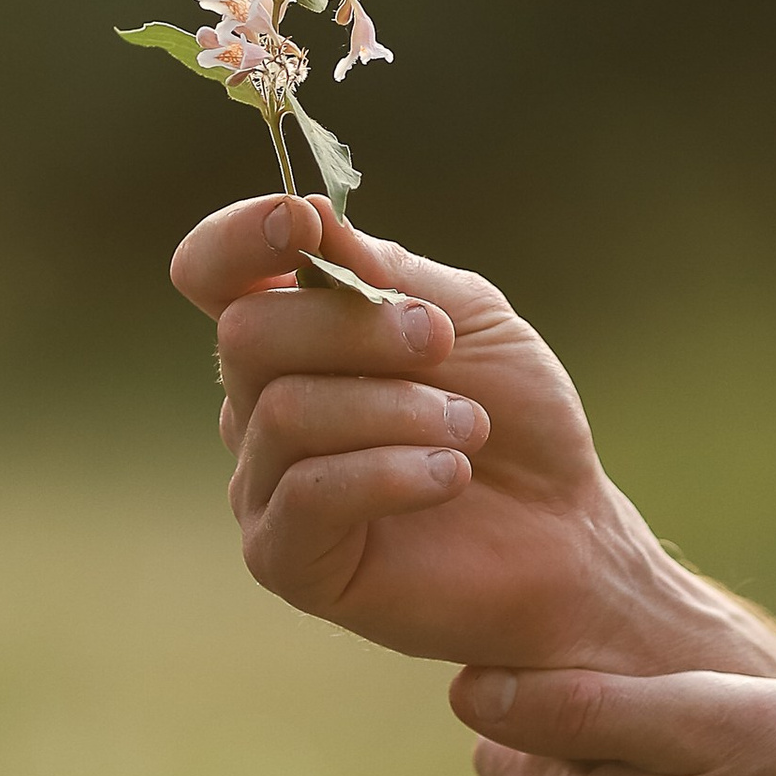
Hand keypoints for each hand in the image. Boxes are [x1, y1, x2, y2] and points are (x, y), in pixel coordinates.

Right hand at [175, 194, 707, 670]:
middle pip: (248, 333)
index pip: (212, 271)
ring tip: (470, 429)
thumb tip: (308, 218)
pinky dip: (393, 473)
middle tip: (441, 343)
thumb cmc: (511, 415)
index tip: (301, 224)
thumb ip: (381, 271)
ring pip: (286, 411)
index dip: (237, 238)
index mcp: (291, 333)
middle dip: (355, 328)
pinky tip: (451, 476)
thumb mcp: (461, 314)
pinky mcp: (284, 557)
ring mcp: (263, 483)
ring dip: (398, 409)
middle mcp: (258, 404)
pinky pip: (309, 493)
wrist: (564, 529)